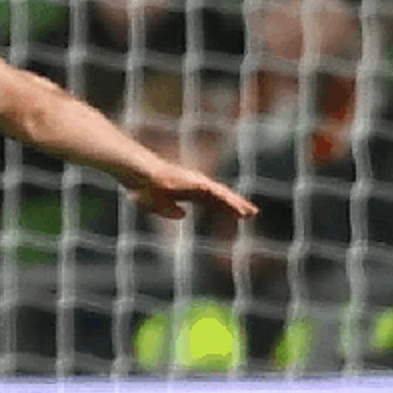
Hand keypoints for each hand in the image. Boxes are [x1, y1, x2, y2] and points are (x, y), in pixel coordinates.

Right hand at [126, 157, 258, 223]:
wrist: (139, 177)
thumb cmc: (142, 188)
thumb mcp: (155, 205)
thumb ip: (168, 211)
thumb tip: (183, 214)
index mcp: (187, 191)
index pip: (210, 200)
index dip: (223, 208)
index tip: (233, 215)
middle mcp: (195, 185)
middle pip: (220, 197)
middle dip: (236, 205)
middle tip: (252, 213)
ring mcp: (197, 182)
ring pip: (222, 195)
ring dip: (237, 204)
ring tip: (251, 213)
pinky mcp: (197, 183)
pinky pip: (218, 194)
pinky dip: (229, 201)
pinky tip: (239, 208)